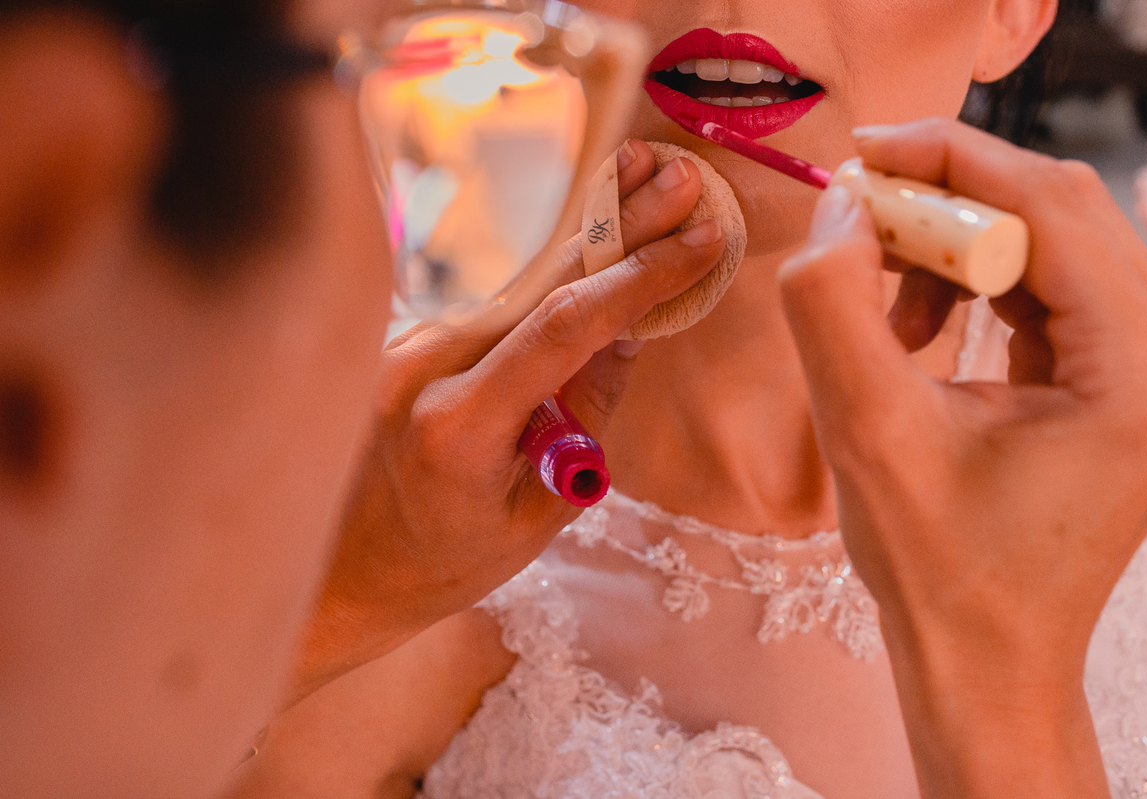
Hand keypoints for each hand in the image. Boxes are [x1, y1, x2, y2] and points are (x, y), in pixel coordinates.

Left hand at [286, 142, 723, 703]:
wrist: (341, 573)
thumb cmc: (446, 562)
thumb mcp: (538, 514)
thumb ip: (586, 418)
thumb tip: (629, 330)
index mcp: (457, 427)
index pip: (564, 329)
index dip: (639, 278)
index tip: (699, 241)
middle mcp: (418, 368)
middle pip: (540, 282)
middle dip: (617, 226)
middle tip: (677, 176)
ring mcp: (400, 350)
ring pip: (516, 291)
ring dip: (585, 251)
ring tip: (645, 193)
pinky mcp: (399, 345)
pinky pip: (490, 312)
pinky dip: (543, 290)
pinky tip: (589, 256)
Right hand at [779, 119, 1146, 796]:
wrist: (988, 663)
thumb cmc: (938, 571)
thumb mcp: (865, 435)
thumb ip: (831, 306)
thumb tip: (835, 207)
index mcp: (1138, 367)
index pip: (1049, 207)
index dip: (947, 161)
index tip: (859, 154)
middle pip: (1059, 211)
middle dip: (947, 198)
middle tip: (855, 211)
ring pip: (1050, 244)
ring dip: (954, 249)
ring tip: (881, 308)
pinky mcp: (1122, 380)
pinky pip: (1048, 291)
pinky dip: (973, 288)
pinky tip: (915, 334)